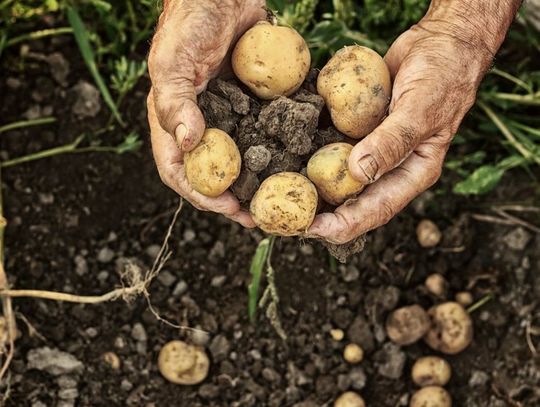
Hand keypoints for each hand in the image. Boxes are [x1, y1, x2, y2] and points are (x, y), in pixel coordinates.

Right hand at [147, 0, 264, 226]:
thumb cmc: (190, 22)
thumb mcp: (173, 60)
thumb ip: (174, 101)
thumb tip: (187, 144)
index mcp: (174, 122)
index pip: (179, 171)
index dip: (201, 194)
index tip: (228, 208)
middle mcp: (202, 126)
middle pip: (214, 175)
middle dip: (235, 199)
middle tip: (261, 215)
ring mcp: (230, 117)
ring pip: (242, 161)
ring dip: (259, 183)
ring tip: (282, 199)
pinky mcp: (253, 106)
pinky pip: (265, 134)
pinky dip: (278, 151)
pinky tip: (298, 163)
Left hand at [308, 22, 495, 243]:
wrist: (440, 42)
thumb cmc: (443, 75)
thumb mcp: (421, 109)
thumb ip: (392, 141)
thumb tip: (357, 173)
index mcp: (412, 173)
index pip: (377, 209)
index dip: (346, 224)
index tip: (314, 229)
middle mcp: (389, 167)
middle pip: (353, 201)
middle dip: (322, 214)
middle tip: (288, 219)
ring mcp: (371, 149)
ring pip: (339, 177)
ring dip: (313, 188)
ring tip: (282, 195)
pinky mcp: (357, 130)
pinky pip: (333, 146)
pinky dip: (313, 153)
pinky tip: (288, 155)